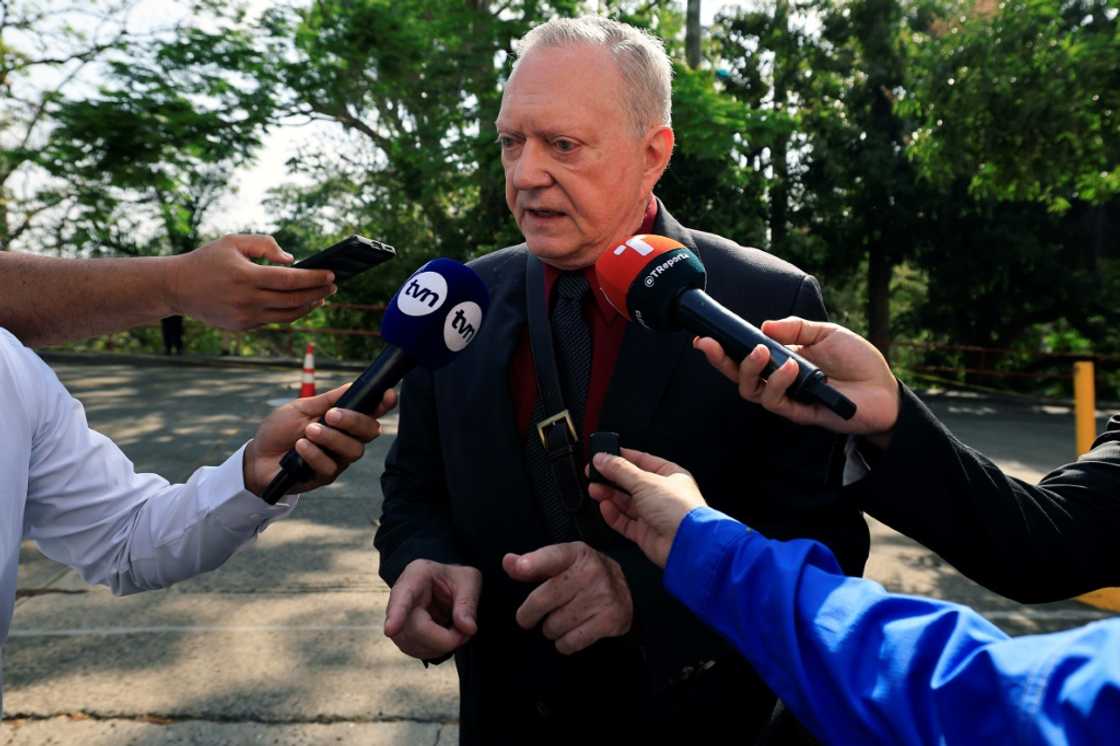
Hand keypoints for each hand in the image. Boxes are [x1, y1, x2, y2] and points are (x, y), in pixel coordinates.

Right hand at [167, 235, 336, 328]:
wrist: (176, 287)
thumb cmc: (207, 260)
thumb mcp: (233, 242)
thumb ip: (265, 245)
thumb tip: (292, 260)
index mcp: (247, 276)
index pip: (291, 280)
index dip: (314, 278)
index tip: (331, 274)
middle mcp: (247, 300)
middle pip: (294, 300)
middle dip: (318, 293)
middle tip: (333, 285)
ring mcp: (245, 317)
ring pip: (287, 315)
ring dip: (308, 306)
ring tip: (321, 297)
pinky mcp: (242, 326)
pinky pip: (273, 320)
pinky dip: (290, 313)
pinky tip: (300, 304)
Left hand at [242, 384, 395, 496]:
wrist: (257, 457)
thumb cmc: (280, 430)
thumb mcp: (301, 408)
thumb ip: (328, 400)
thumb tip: (353, 385)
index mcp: (343, 422)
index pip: (371, 413)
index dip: (383, 405)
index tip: (388, 395)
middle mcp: (346, 441)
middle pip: (370, 432)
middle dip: (354, 421)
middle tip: (331, 415)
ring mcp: (338, 460)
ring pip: (353, 451)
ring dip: (331, 438)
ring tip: (309, 431)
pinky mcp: (324, 477)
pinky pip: (330, 467)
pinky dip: (314, 454)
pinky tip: (299, 447)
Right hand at [384, 559, 481, 659]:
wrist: (446, 583)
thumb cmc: (456, 578)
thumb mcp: (469, 581)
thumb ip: (468, 603)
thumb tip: (468, 629)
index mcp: (416, 575)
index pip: (403, 596)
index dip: (396, 614)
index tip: (390, 630)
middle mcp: (400, 596)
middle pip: (413, 628)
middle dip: (442, 639)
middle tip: (466, 633)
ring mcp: (397, 617)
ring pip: (412, 644)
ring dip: (440, 646)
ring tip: (459, 632)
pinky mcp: (401, 634)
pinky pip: (414, 650)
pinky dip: (435, 650)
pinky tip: (447, 639)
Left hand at [503, 541, 631, 654]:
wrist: (627, 590)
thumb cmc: (584, 576)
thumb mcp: (562, 563)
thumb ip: (532, 564)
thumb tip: (507, 562)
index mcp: (576, 553)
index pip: (552, 556)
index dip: (534, 563)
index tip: (520, 567)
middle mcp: (591, 572)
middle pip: (543, 600)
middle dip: (529, 615)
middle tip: (528, 618)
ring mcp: (602, 596)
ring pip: (555, 625)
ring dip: (550, 629)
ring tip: (558, 621)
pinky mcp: (609, 620)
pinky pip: (571, 641)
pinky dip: (564, 643)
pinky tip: (569, 633)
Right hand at [587, 448, 706, 568]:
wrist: (686, 544)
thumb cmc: (679, 510)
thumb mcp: (645, 481)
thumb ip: (619, 470)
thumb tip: (602, 458)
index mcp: (670, 476)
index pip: (643, 461)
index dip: (622, 457)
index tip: (604, 456)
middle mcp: (662, 495)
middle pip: (631, 483)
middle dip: (612, 478)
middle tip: (593, 473)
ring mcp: (654, 515)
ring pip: (626, 503)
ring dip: (609, 495)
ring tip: (594, 488)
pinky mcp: (646, 533)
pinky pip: (625, 522)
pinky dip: (613, 515)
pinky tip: (604, 506)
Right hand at [694, 316, 899, 445]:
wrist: (886, 390)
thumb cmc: (858, 361)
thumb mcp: (826, 333)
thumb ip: (796, 328)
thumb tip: (764, 326)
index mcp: (782, 359)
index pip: (744, 356)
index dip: (722, 349)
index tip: (703, 337)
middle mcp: (779, 380)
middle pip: (739, 376)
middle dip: (721, 361)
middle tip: (711, 343)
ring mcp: (789, 398)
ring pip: (752, 391)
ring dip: (752, 370)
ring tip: (763, 352)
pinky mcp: (801, 413)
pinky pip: (778, 402)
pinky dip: (779, 383)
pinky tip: (790, 368)